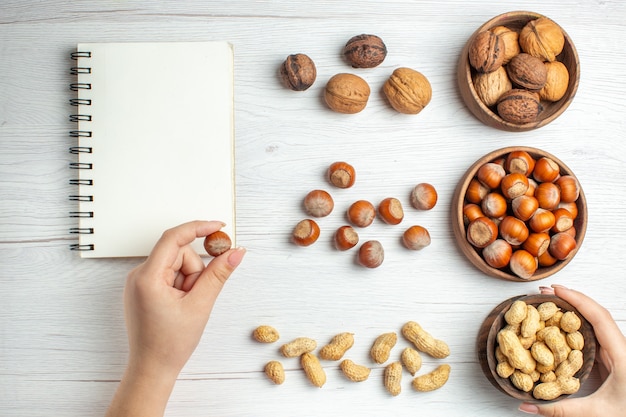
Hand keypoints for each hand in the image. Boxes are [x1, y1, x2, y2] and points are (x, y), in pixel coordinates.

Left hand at [106, 220, 244, 416]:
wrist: (152, 369)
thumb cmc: (169, 344)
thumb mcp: (200, 305)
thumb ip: (219, 274)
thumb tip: (235, 252)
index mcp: (147, 277)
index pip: (174, 238)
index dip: (198, 228)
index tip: (218, 227)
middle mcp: (139, 275)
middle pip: (179, 253)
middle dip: (194, 271)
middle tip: (195, 297)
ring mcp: (140, 282)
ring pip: (177, 264)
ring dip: (189, 281)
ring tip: (186, 306)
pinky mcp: (144, 288)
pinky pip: (170, 274)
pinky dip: (181, 285)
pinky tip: (180, 305)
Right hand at [519, 284, 625, 415]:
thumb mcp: (595, 413)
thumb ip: (560, 409)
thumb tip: (527, 405)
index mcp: (622, 355)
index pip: (600, 318)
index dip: (577, 300)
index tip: (556, 290)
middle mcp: (621, 349)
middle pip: (596, 315)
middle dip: (572, 300)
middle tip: (546, 293)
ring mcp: (618, 353)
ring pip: (595, 324)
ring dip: (574, 310)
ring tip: (551, 303)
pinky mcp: (613, 360)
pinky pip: (593, 336)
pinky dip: (577, 325)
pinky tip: (562, 325)